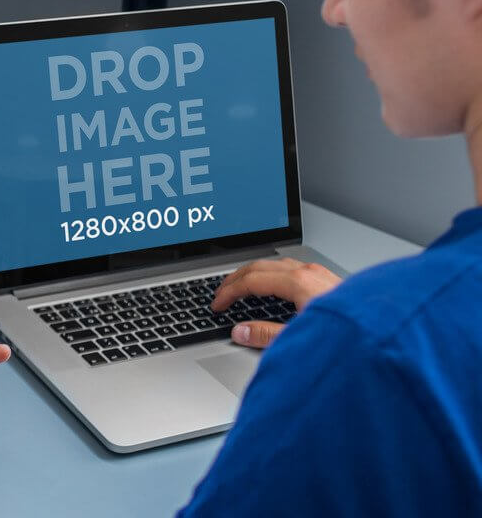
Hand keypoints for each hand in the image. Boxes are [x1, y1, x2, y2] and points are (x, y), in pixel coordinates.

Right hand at [211, 259, 341, 348]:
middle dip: (235, 279)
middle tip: (220, 293)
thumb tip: (240, 331)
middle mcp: (308, 272)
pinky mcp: (327, 280)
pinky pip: (290, 269)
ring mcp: (319, 274)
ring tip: (240, 288)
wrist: (388, 329)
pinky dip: (271, 276)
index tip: (217, 305)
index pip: (251, 280)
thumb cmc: (353, 335)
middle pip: (260, 266)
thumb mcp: (300, 339)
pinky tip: (271, 288)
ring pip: (275, 265)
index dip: (229, 292)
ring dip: (253, 275)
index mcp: (298, 282)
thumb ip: (266, 335)